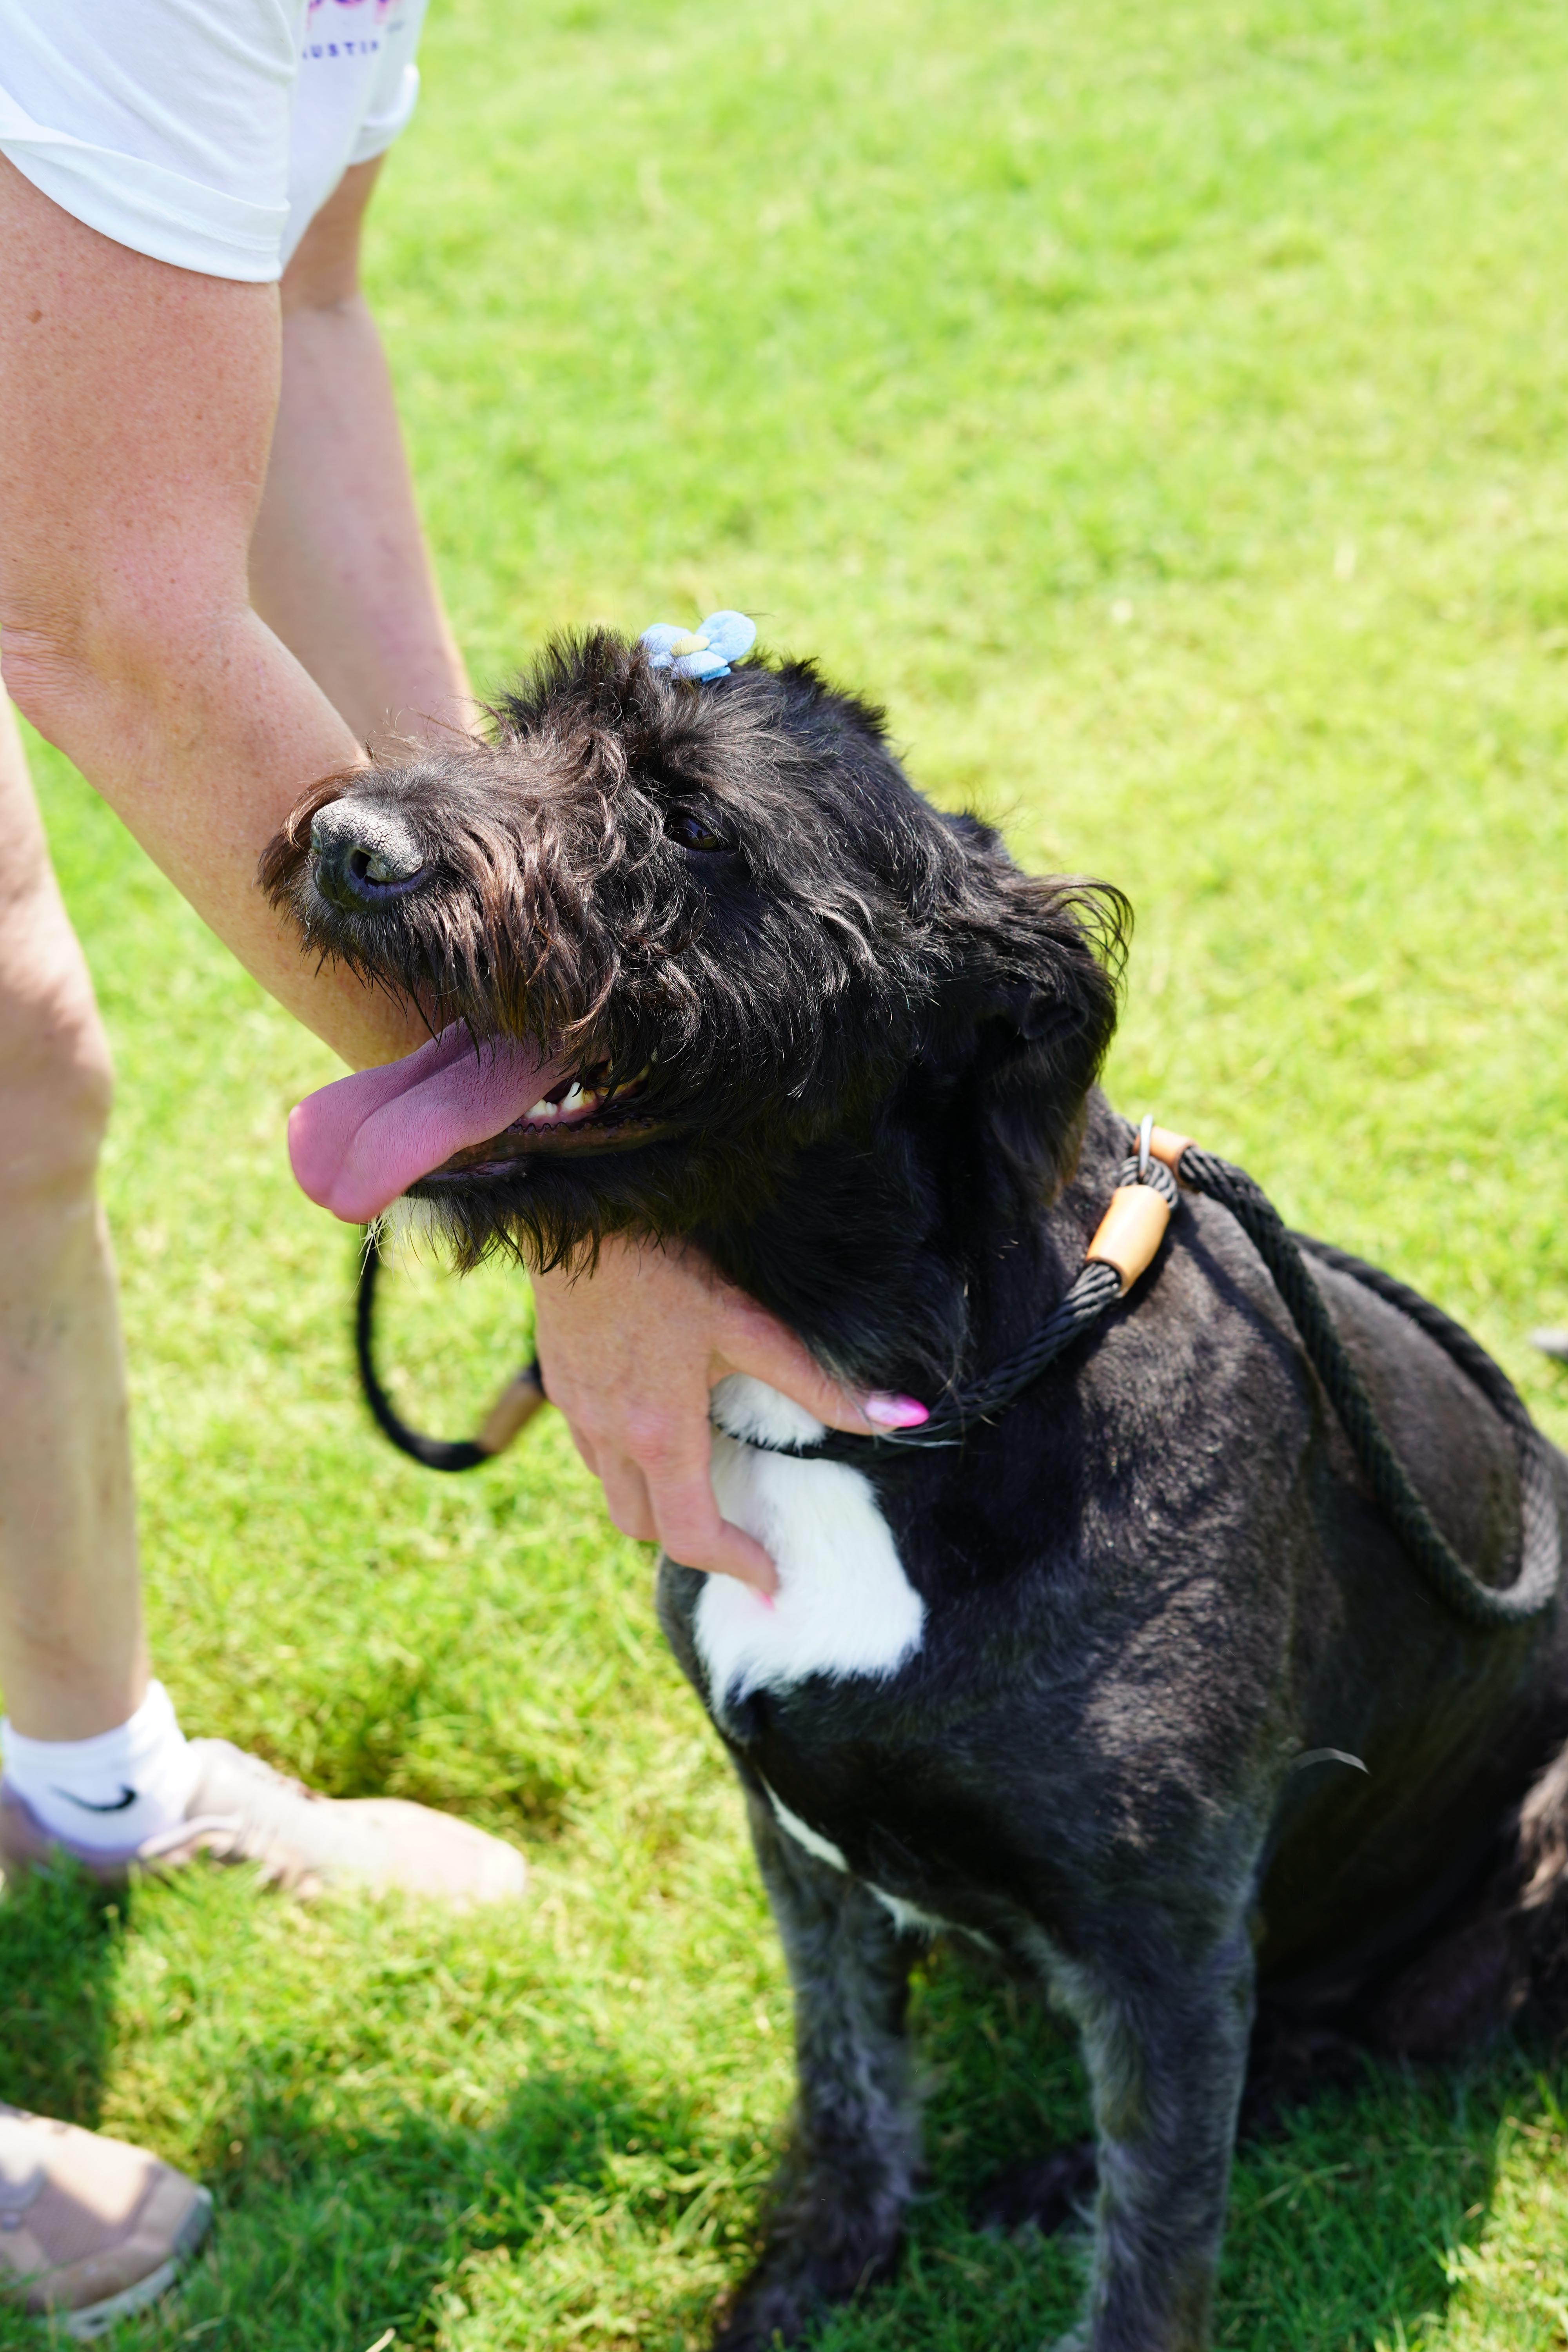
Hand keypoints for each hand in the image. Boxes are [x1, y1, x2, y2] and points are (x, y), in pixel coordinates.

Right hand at [530, 1238, 925, 1592]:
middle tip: (741, 1530)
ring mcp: (576, 1414)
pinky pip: (592, 1452)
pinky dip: (627, 1461)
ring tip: (704, 1477)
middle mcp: (610, 1437)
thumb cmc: (667, 1265)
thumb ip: (820, 1383)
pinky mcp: (559, 1388)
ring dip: (656, 1501)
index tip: (772, 1578)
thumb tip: (903, 1416)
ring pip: (613, 1492)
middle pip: (644, 1529)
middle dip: (693, 1539)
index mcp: (659, 1434)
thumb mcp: (749, 1325)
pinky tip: (659, 1424)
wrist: (579, 1217)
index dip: (736, 1567)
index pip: (691, 1537)